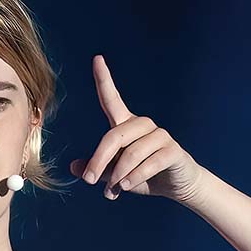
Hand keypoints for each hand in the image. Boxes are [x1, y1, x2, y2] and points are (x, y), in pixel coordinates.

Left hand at [69, 54, 208, 205]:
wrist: (176, 186)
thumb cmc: (143, 176)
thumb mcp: (116, 175)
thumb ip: (98, 169)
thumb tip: (74, 167)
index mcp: (126, 125)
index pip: (112, 99)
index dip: (104, 79)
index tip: (97, 58)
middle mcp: (142, 125)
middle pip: (114, 136)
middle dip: (99, 160)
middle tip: (89, 181)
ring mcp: (160, 136)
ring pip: (131, 153)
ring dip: (118, 175)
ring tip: (112, 192)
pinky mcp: (173, 150)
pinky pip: (149, 162)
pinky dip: (135, 177)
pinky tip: (127, 186)